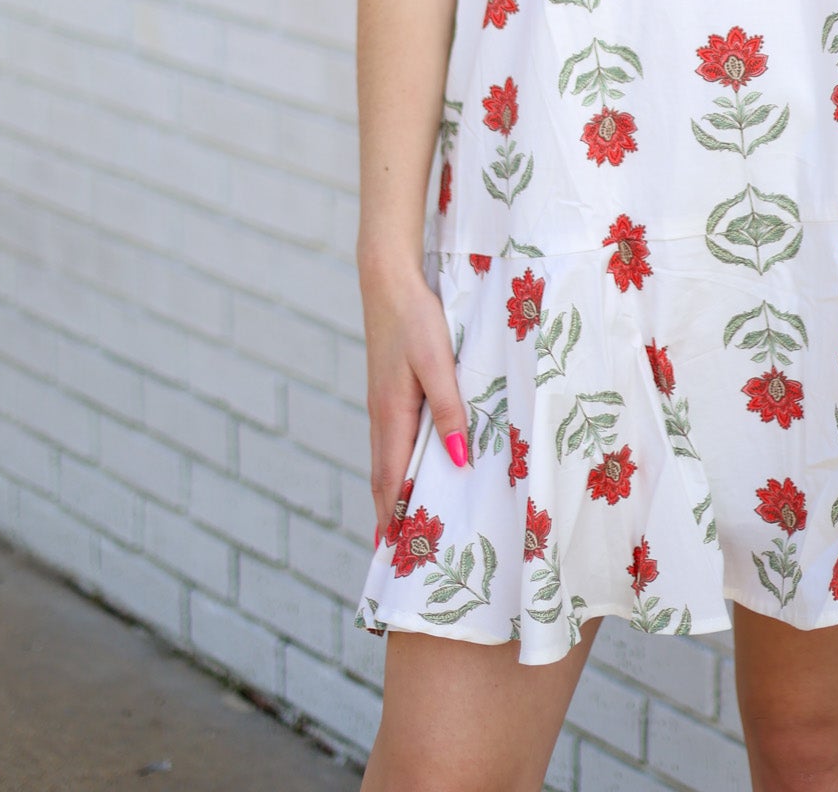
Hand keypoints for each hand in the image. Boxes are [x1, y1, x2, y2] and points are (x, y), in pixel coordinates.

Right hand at [360, 262, 468, 543]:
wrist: (388, 281)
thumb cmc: (416, 320)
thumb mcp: (438, 364)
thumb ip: (449, 410)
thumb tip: (456, 461)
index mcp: (391, 416)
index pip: (391, 480)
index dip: (394, 518)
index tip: (397, 556)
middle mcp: (380, 416)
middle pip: (384, 477)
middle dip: (390, 515)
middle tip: (399, 557)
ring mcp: (381, 404)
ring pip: (385, 459)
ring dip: (392, 492)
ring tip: (402, 525)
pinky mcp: (386, 392)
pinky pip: (390, 440)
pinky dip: (395, 466)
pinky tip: (407, 468)